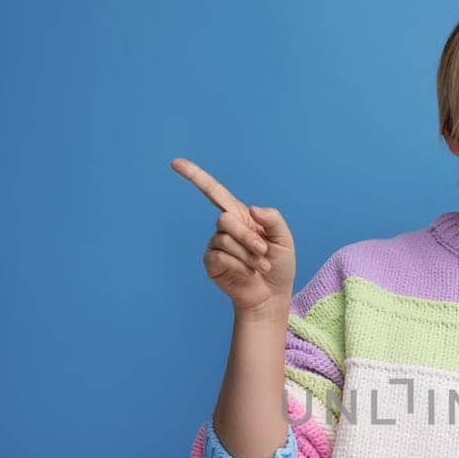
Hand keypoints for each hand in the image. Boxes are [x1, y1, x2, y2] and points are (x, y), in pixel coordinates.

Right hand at [171, 157, 295, 316]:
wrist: (272, 295)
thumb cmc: (279, 264)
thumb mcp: (284, 238)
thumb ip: (272, 218)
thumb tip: (250, 208)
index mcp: (241, 215)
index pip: (214, 191)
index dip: (195, 176)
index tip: (175, 163)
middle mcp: (225, 228)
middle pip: (225, 220)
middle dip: (248, 238)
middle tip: (264, 252)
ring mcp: (216, 245)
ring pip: (225, 240)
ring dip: (248, 256)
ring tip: (260, 267)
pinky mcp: (211, 263)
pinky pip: (220, 257)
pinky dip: (239, 265)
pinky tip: (248, 273)